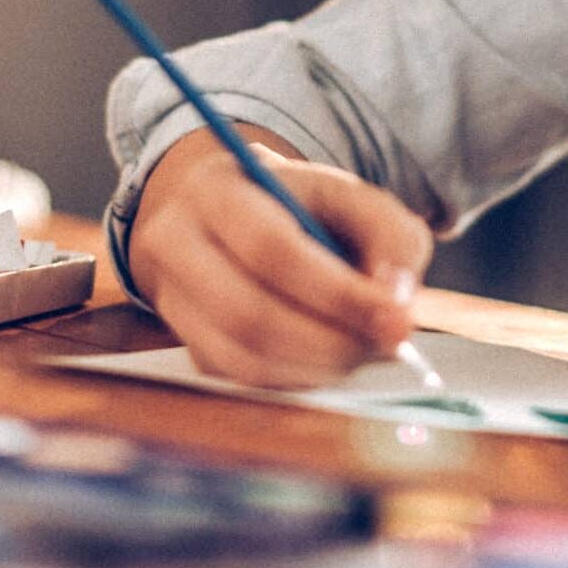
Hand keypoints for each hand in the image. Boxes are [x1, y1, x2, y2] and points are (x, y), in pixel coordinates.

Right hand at [127, 125, 432, 388]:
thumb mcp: (358, 199)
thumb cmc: (310, 208)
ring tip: (360, 350)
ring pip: (240, 355)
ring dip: (314, 367)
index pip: (273, 251)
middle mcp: (175, 241)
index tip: (397, 321)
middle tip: (382, 345)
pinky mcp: (183, 339)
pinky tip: (326, 357)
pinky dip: (292, 378)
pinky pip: (236, 377)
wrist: (246, 214)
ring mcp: (170, 296)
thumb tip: (394, 304)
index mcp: (219, 189)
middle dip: (329, 341)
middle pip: (249, 313)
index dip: (339, 294)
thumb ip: (391, 237)